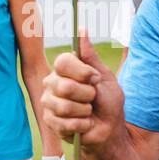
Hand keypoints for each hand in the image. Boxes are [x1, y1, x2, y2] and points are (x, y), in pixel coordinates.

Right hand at [41, 30, 123, 146]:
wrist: (109, 129)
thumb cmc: (108, 102)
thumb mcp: (104, 77)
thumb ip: (91, 57)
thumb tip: (82, 30)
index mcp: (65, 70)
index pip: (63, 62)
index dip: (82, 72)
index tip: (94, 79)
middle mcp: (52, 83)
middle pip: (64, 86)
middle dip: (87, 95)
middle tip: (92, 99)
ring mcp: (49, 103)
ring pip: (64, 106)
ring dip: (85, 112)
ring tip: (88, 112)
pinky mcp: (50, 122)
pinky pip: (65, 123)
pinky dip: (82, 125)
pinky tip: (84, 124)